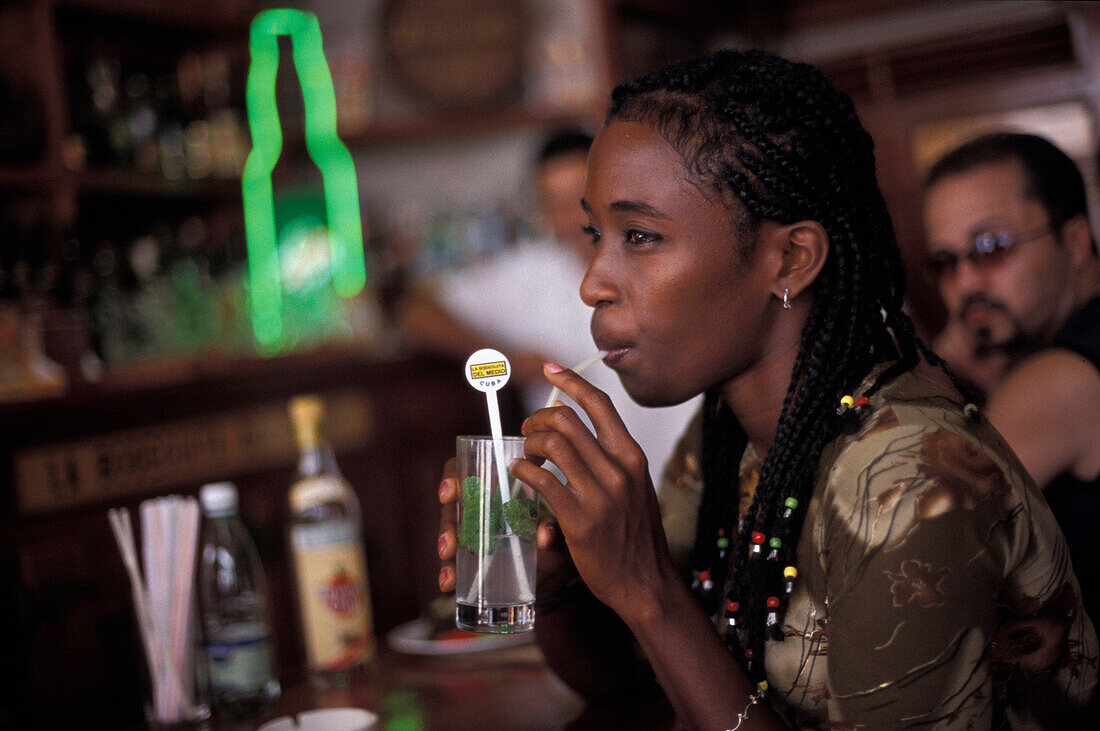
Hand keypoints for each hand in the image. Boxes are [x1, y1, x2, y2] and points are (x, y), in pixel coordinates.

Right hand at [436, 457, 578, 596]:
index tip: (448, 494)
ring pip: (450, 532)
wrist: (552, 574)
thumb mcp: (555, 530)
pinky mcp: (469, 556)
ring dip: (445, 547)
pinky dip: (449, 570)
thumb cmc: (553, 540)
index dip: (452, 478)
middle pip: (453, 505)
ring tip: (448, 563)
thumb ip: (552, 527)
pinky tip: (448, 582)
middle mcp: (480, 505)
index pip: (468, 472)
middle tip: (449, 542)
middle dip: (446, 523)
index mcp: (499, 487)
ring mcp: (471, 530)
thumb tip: (545, 536)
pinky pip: (453, 559)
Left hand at [511, 362, 675, 618]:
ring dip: (530, 443)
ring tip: (523, 453)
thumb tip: (580, 438)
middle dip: (539, 417)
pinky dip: (524, 470)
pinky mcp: (580, 520)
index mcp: (633, 458)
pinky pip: (544, 482)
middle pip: (569, 421)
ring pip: (554, 445)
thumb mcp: (635, 490)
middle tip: (527, 427)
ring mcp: (600, 495)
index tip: (551, 370)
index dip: (572, 382)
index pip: (601, 406)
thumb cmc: (636, 537)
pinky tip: (519, 473)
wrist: (645, 583)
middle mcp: (619, 470)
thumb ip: (612, 463)